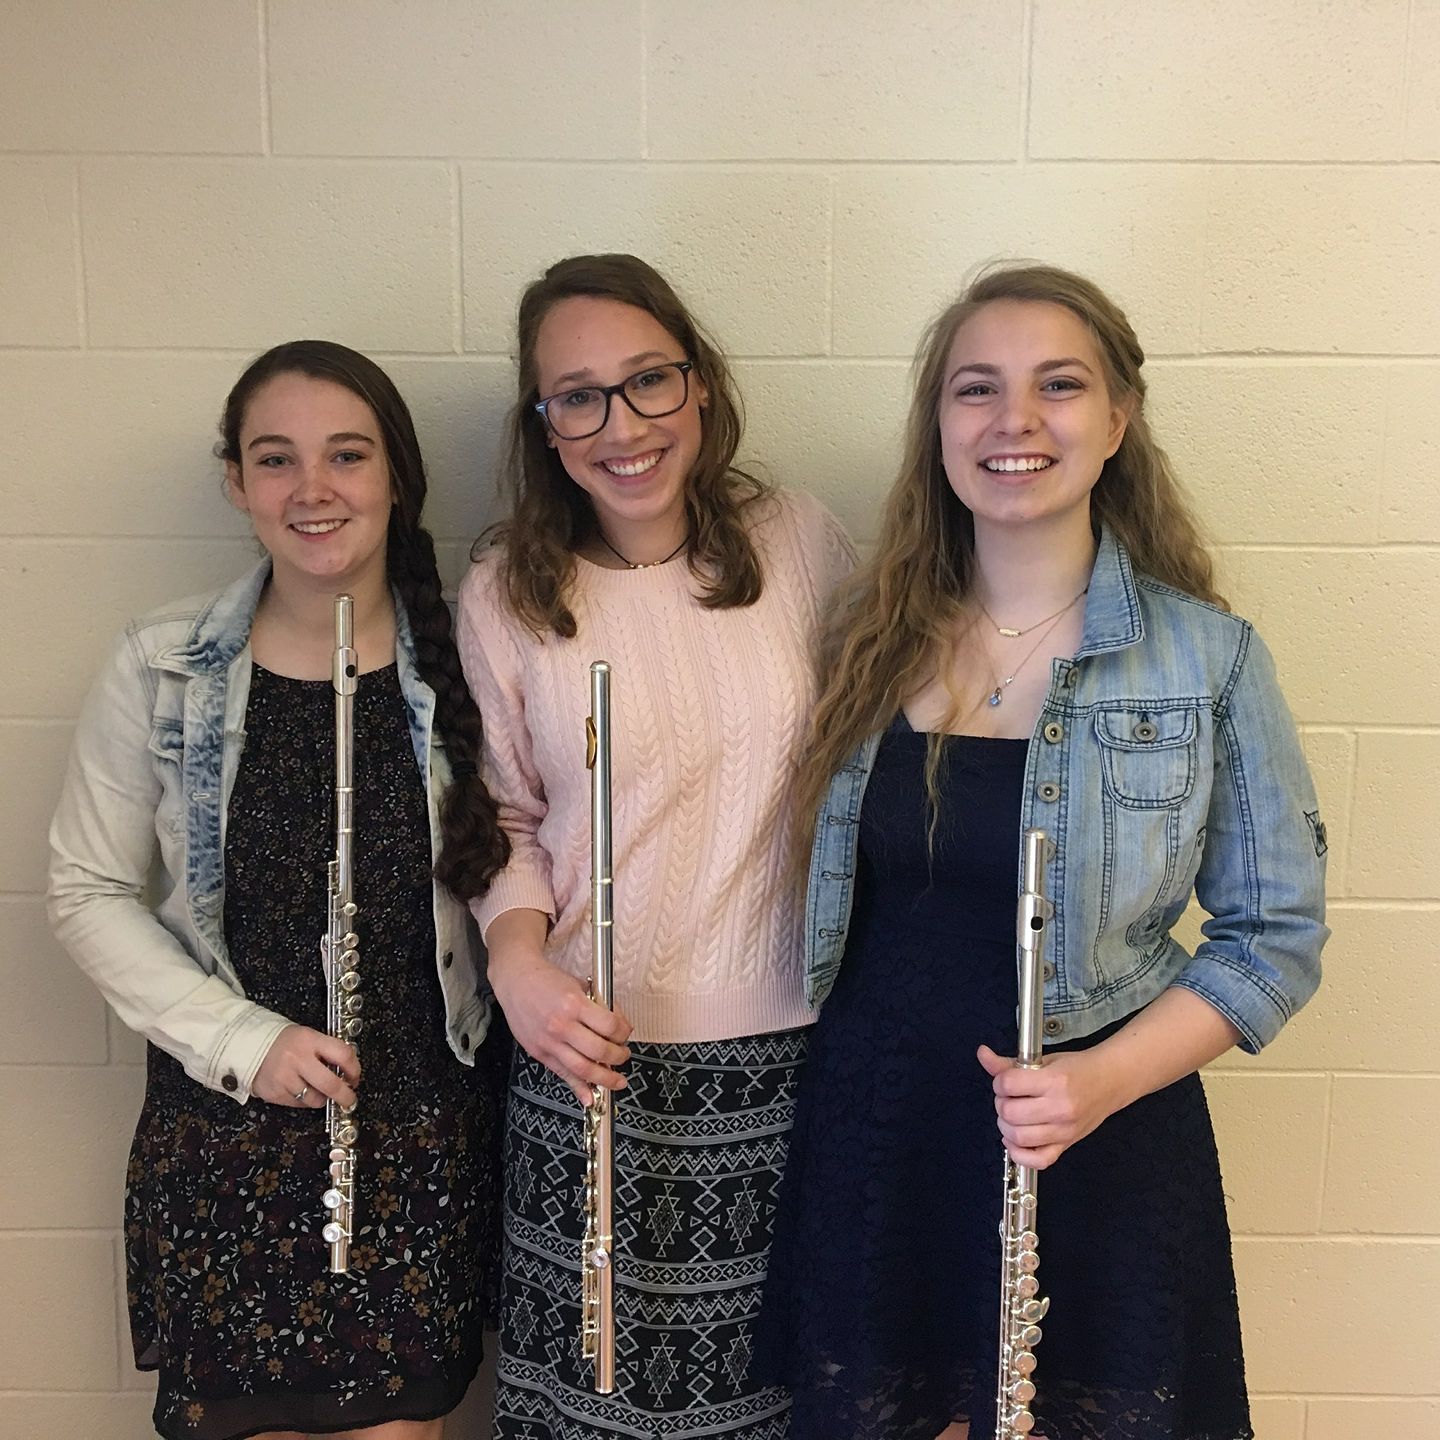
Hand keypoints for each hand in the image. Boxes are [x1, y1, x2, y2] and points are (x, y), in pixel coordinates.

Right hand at [252, 1023, 359, 1109]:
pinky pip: (299, 1104)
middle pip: (331, 1084)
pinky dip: (304, 1100)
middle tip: (349, 1101)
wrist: (250, 1046)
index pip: (343, 1055)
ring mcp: (285, 1078)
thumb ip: (327, 1051)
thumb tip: (347, 1071)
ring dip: (322, 1098)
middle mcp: (298, 1059)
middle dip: (345, 1096)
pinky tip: (301, 1090)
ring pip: (315, 1099)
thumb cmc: (284, 1042)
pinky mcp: (276, 1093)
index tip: (355, 1077)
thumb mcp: (308, 1036)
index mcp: (310, 1040)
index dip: (354, 1069)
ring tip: (319, 1091)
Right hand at [490, 948, 631, 1106]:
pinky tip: (590, 1097)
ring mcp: (549, 1042)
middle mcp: (561, 1025)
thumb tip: (618, 1025)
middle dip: (618, 1057)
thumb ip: (598, 1005)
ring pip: (582, 1068)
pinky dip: (578, 1088)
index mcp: (574, 1004)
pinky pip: (562, 1074)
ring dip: (605, 1078)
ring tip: (616, 1080)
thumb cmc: (546, 980)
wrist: (516, 981)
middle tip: (623, 1056)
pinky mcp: (539, 1053)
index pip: (610, 1026)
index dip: (624, 1032)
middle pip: (599, 1051)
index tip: (626, 1033)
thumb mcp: (578, 985)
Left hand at [977, 1044, 1126, 1169]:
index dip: (999, 1082)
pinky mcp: (1067, 1144)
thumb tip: (983, 1054)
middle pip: (1009, 1113)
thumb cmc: (1078, 1069)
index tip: (1005, 1082)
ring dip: (1006, 1126)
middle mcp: (1060, 1108)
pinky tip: (1017, 1139)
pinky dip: (1020, 1154)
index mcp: (1054, 1082)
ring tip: (1013, 1116)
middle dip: (1001, 1104)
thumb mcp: (1043, 1060)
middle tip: (1009, 1098)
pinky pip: (1037, 1160)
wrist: (1110, 1081)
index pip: (1008, 1085)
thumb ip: (1009, 1063)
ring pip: (1018, 1137)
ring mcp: (1064, 1130)